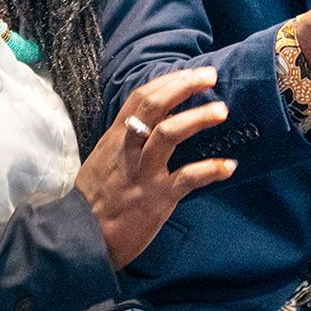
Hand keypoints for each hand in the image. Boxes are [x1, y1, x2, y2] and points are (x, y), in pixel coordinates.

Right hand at [74, 68, 235, 269]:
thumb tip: (151, 128)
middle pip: (153, 105)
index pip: (140, 97)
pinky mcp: (156, 197)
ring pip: (168, 134)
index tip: (192, 73)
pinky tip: (229, 165)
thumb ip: (126, 144)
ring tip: (221, 110)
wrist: (81, 237)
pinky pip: (186, 178)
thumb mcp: (104, 161)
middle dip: (183, 86)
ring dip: (197, 119)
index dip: (168, 81)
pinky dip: (210, 169)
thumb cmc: (93, 200)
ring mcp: (142, 172)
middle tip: (210, 76)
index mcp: (116, 137)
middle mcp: (129, 149)